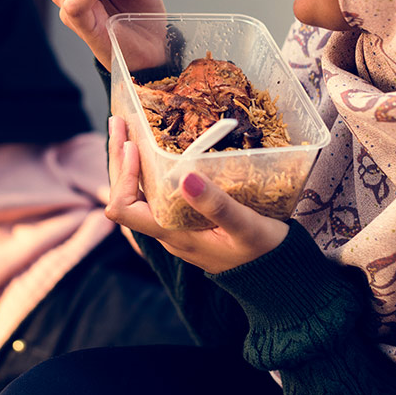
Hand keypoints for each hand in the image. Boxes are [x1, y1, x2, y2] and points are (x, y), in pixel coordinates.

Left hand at [105, 116, 288, 273]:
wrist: (276, 273)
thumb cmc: (264, 251)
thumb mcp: (247, 227)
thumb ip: (218, 206)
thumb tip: (186, 177)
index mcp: (172, 234)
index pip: (123, 209)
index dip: (123, 177)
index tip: (133, 146)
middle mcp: (165, 231)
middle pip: (123, 197)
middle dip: (119, 158)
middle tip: (119, 121)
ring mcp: (172, 226)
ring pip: (136, 194)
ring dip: (128, 163)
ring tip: (127, 128)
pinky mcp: (183, 220)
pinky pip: (153, 193)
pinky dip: (146, 169)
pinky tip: (153, 150)